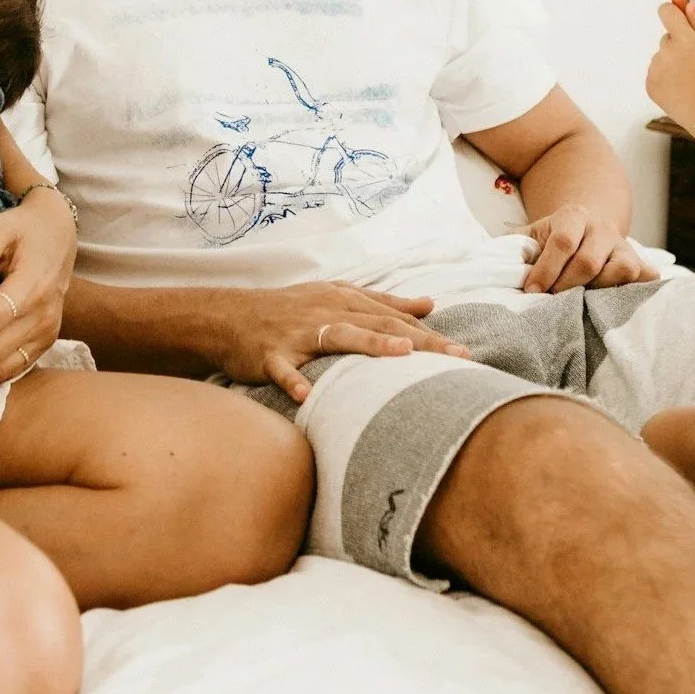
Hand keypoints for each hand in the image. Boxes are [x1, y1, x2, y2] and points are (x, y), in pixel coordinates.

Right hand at [216, 282, 472, 403]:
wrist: (230, 317)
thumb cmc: (290, 310)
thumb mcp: (337, 297)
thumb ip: (384, 302)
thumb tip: (430, 303)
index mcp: (344, 299)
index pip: (395, 317)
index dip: (430, 334)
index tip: (464, 353)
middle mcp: (327, 312)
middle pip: (380, 324)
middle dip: (419, 339)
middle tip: (454, 356)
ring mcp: (298, 333)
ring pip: (339, 336)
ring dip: (370, 344)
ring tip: (400, 353)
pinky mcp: (270, 354)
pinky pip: (283, 369)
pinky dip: (293, 381)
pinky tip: (305, 396)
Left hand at [518, 204, 659, 293]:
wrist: (586, 227)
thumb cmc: (552, 240)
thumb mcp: (530, 236)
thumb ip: (511, 248)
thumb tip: (489, 264)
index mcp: (574, 215)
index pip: (562, 243)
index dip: (546, 270)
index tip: (532, 292)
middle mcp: (603, 227)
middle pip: (589, 262)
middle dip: (566, 286)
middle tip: (552, 299)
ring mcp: (625, 245)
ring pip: (621, 270)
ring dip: (597, 290)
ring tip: (579, 299)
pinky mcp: (640, 262)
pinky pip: (646, 278)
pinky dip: (635, 291)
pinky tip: (615, 302)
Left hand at [646, 2, 694, 131]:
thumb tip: (690, 5)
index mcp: (683, 39)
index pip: (666, 12)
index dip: (672, 11)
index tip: (678, 15)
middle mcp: (665, 51)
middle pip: (668, 37)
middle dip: (679, 44)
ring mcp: (655, 69)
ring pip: (662, 56)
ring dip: (672, 61)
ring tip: (691, 78)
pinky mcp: (650, 84)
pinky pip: (656, 73)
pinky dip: (666, 77)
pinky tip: (682, 87)